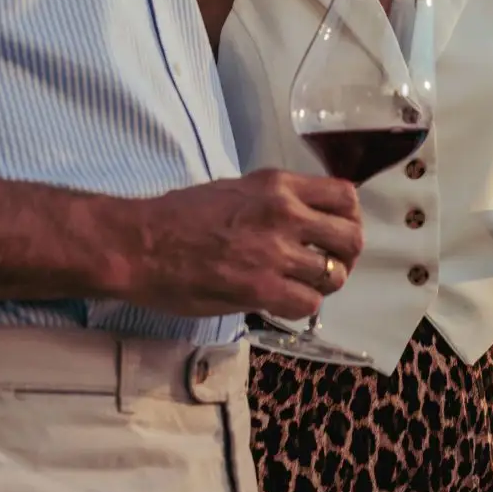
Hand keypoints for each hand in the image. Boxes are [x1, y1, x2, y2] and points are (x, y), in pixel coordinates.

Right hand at [109, 169, 364, 320]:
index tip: (335, 234)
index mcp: (279, 184)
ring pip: (334, 275)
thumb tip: (308, 221)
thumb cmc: (180, 216)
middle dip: (345, 257)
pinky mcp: (261, 288)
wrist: (141, 244)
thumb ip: (276, 202)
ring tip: (301, 287)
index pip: (345, 196)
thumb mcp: (237, 189)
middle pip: (351, 238)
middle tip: (328, 267)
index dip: (348, 220)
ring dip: (322, 286)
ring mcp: (275, 251)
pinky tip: (282, 302)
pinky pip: (308, 304)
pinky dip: (301, 307)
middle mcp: (285, 212)